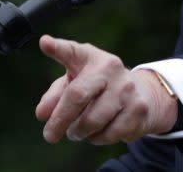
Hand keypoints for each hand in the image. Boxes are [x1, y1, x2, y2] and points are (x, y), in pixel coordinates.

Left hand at [35, 35, 177, 144]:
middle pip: (77, 95)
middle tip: (49, 136)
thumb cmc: (96, 88)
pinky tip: (100, 130)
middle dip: (59, 120)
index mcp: (89, 57)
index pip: (72, 51)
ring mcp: (126, 87)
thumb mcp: (74, 84)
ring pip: (91, 121)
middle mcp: (110, 67)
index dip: (57, 48)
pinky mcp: (138, 108)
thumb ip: (54, 96)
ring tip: (79, 130)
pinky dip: (97, 138)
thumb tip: (42, 114)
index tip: (44, 43)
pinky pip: (108, 134)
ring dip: (79, 132)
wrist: (140, 94)